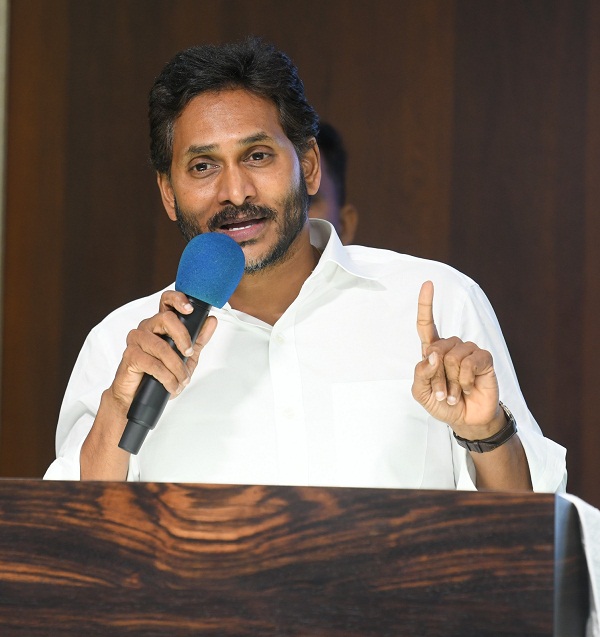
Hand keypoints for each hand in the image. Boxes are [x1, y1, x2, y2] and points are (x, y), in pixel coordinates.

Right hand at [108, 290, 216, 416]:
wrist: (139, 395)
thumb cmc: (161, 373)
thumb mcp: (187, 356)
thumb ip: (199, 338)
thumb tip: (212, 320)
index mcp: (160, 323)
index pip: (167, 301)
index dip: (178, 300)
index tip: (190, 309)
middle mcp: (147, 327)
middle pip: (166, 318)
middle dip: (183, 337)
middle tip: (189, 354)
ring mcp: (136, 339)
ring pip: (161, 346)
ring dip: (177, 366)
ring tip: (182, 379)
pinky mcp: (130, 355)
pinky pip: (153, 363)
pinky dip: (167, 377)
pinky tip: (172, 385)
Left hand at [411, 281, 504, 439]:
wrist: (467, 420)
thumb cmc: (444, 404)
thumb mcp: (422, 393)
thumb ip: (421, 374)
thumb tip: (432, 353)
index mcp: (433, 351)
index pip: (426, 324)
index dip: (426, 304)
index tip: (428, 283)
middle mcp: (451, 347)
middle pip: (437, 348)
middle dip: (437, 376)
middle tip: (444, 393)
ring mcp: (468, 351)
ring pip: (452, 357)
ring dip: (451, 382)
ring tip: (456, 393)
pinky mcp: (484, 359)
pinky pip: (469, 362)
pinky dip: (465, 380)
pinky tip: (468, 387)